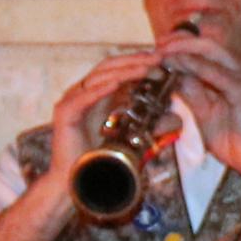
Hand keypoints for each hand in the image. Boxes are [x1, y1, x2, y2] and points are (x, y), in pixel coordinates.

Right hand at [45, 51, 176, 205]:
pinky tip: (117, 84)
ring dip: (125, 72)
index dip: (137, 61)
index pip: (117, 69)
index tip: (160, 59)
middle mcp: (82, 93)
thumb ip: (147, 124)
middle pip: (108, 67)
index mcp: (95, 94)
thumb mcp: (130, 136)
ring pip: (99, 78)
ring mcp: (71, 101)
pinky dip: (100, 89)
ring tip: (146, 68)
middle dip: (135, 62)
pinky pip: (83, 97)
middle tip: (158, 59)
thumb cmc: (102, 160)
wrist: (78, 181)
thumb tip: (176, 118)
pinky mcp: (65, 113)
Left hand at [160, 33, 240, 198]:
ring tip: (162, 52)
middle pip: (206, 45)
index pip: (204, 52)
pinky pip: (213, 71)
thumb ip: (192, 94)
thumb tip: (174, 78)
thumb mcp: (204, 114)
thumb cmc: (234, 141)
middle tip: (157, 46)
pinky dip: (193, 64)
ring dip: (183, 50)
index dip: (180, 47)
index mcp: (229, 76)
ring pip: (209, 52)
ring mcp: (240, 78)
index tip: (158, 50)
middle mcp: (237, 72)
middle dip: (179, 42)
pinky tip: (175, 63)